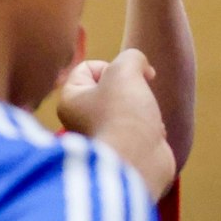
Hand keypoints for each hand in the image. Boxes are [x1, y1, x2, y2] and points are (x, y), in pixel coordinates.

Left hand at [55, 50, 174, 198]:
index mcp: (70, 100)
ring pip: (128, 104)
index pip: (87, 67)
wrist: (139, 163)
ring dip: (142, 105)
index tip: (122, 79)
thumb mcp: (126, 69)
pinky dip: (149, 125)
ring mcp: (104, 134)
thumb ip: (131, 57)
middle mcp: (81, 119)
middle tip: (135, 97)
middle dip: (130, 86)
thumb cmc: (124, 116)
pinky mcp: (124, 147)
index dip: (110, 66)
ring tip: (143, 118)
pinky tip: (151, 133)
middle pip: (110, 85)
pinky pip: (139, 125)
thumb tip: (140, 67)